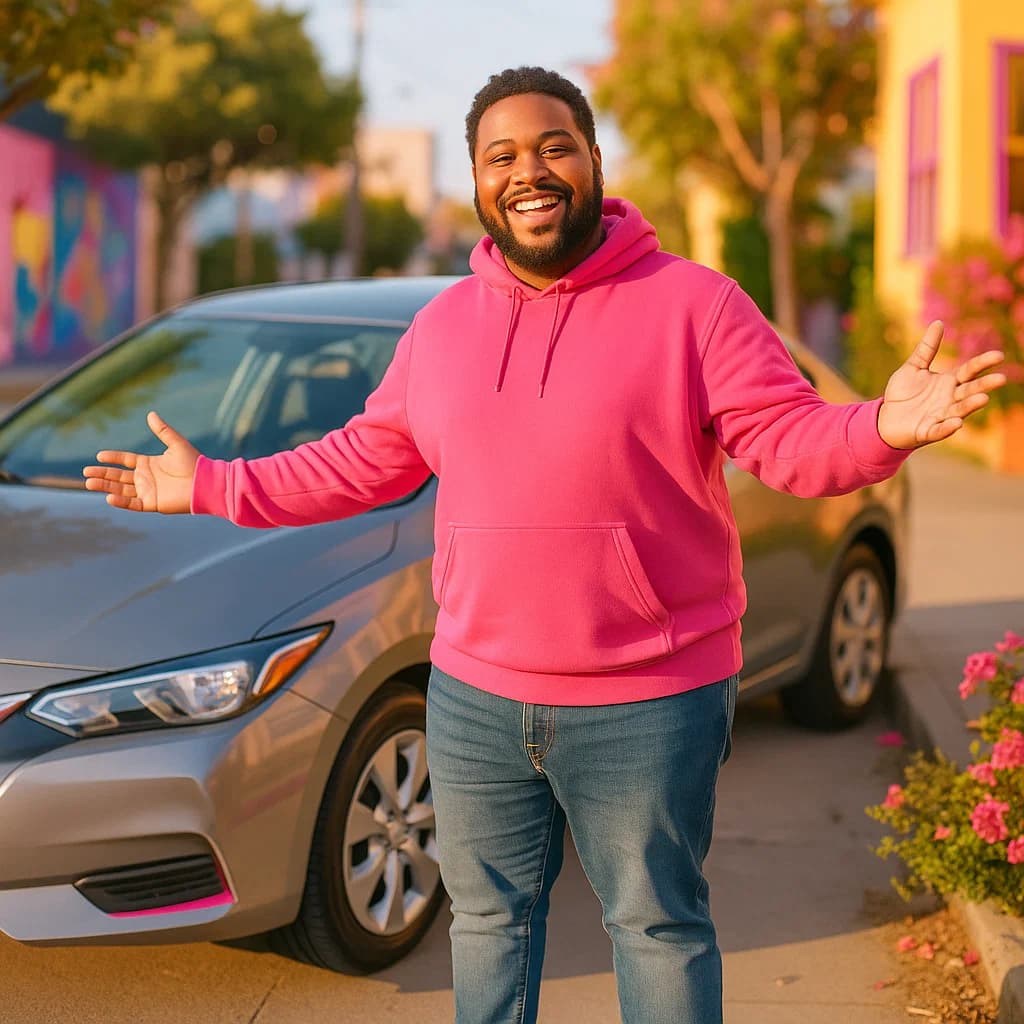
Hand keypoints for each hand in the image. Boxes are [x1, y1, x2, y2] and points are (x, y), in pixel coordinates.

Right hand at [82, 411, 199, 512]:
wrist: (206, 483)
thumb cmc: (194, 463)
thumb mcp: (176, 444)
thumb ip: (163, 430)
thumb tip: (151, 413)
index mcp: (150, 463)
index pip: (125, 460)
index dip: (112, 458)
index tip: (98, 456)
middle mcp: (146, 478)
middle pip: (119, 476)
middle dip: (102, 474)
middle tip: (86, 473)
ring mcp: (148, 491)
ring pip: (121, 489)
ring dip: (105, 487)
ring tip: (88, 483)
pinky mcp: (153, 504)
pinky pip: (133, 504)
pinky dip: (121, 501)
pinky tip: (108, 497)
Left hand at [877, 321, 1006, 448]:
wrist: (885, 418)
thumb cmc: (902, 393)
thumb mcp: (913, 367)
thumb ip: (927, 348)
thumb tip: (939, 322)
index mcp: (949, 382)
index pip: (969, 370)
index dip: (983, 363)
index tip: (998, 355)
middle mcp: (950, 399)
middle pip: (970, 390)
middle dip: (984, 385)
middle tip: (1001, 379)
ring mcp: (941, 416)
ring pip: (959, 410)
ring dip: (970, 405)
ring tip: (983, 399)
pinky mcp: (927, 431)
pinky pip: (939, 430)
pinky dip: (947, 428)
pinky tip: (956, 423)